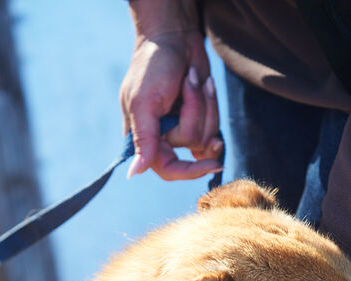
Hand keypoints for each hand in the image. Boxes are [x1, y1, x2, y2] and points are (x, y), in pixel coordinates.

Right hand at [119, 4, 222, 180]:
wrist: (174, 37)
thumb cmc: (153, 65)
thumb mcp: (144, 103)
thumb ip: (143, 139)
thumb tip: (135, 173)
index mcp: (144, 137)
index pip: (168, 169)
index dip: (189, 170)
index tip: (210, 163)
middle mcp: (163, 137)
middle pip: (193, 146)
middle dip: (196, 114)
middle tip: (187, 83)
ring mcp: (183, 128)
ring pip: (208, 134)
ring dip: (205, 103)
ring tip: (191, 79)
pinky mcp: (199, 119)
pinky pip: (215, 126)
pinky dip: (212, 104)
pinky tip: (204, 84)